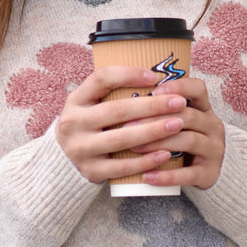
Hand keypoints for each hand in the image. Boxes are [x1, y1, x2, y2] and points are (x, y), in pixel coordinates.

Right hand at [55, 66, 189, 183]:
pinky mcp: (90, 171)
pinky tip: (166, 154)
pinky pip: (122, 166)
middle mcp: (73, 123)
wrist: (66, 159)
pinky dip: (146, 161)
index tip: (156, 77)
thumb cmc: (91, 124)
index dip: (129, 74)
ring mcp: (80, 149)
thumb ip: (114, 90)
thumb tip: (157, 76)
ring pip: (121, 139)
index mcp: (76, 99)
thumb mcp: (92, 103)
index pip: (101, 78)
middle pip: (117, 110)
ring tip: (178, 125)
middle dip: (152, 105)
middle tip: (179, 102)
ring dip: (153, 131)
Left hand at [131, 77, 225, 189]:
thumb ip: (160, 111)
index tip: (154, 91)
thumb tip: (121, 100)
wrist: (208, 172)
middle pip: (188, 116)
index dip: (178, 87)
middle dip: (156, 119)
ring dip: (159, 144)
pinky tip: (148, 177)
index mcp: (204, 109)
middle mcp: (213, 126)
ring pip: (189, 141)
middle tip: (128, 126)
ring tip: (134, 148)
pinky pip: (189, 174)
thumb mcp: (178, 122)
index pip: (198, 89)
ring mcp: (214, 150)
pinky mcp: (210, 173)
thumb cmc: (183, 141)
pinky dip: (167, 176)